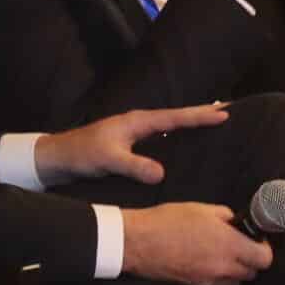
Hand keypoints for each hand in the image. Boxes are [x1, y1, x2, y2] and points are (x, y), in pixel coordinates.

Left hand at [33, 103, 229, 183]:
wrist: (57, 158)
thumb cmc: (81, 154)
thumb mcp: (109, 161)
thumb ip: (135, 166)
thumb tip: (162, 174)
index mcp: (138, 122)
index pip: (176, 117)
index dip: (200, 116)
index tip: (223, 113)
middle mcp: (139, 123)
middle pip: (177, 116)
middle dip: (201, 113)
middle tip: (227, 110)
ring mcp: (135, 132)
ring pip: (170, 125)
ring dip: (190, 123)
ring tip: (212, 121)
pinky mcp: (131, 143)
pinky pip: (162, 136)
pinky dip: (177, 134)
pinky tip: (183, 142)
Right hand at [121, 202, 272, 284]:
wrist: (138, 242)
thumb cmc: (168, 222)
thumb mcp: (202, 209)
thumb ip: (226, 217)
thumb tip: (235, 223)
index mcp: (228, 245)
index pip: (264, 259)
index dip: (264, 249)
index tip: (257, 240)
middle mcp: (222, 267)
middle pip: (253, 273)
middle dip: (252, 260)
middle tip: (242, 246)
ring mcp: (208, 280)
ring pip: (236, 282)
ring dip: (237, 271)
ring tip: (225, 255)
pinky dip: (220, 277)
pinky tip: (209, 263)